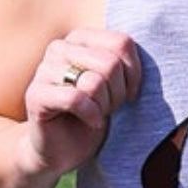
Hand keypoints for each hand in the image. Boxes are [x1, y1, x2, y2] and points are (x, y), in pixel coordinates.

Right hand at [22, 29, 141, 177]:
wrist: (65, 148)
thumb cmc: (96, 113)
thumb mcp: (117, 84)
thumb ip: (125, 62)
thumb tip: (150, 46)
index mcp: (81, 38)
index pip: (122, 43)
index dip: (134, 74)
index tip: (129, 93)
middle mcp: (60, 47)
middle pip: (110, 64)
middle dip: (118, 94)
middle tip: (108, 107)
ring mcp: (44, 70)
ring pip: (94, 82)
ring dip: (104, 106)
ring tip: (96, 114)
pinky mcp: (36, 95)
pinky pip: (76, 99)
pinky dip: (92, 116)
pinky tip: (91, 122)